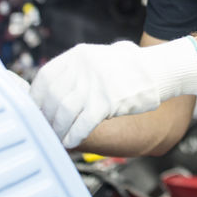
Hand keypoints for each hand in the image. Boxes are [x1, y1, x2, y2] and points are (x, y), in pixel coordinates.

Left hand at [29, 37, 196, 147]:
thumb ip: (78, 70)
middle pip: (52, 98)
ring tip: (58, 138)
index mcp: (78, 54)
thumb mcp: (99, 57)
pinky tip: (72, 141)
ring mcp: (95, 84)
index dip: (37, 99)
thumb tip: (52, 95)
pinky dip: (74, 135)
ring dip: (58, 129)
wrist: (161, 69)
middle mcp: (83, 67)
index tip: (36, 112)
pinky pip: (82, 124)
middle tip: (46, 130)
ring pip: (64, 113)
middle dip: (46, 118)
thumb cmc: (131, 68)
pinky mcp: (107, 101)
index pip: (45, 78)